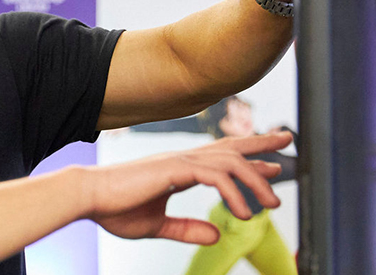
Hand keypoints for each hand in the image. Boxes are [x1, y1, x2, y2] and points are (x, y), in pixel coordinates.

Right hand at [81, 131, 291, 243]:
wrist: (88, 198)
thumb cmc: (114, 209)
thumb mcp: (157, 225)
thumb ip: (186, 229)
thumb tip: (216, 236)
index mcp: (179, 169)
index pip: (221, 158)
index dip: (249, 159)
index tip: (271, 165)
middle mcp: (183, 160)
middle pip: (231, 146)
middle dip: (261, 142)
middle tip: (288, 139)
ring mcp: (180, 162)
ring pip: (230, 162)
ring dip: (256, 180)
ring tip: (273, 203)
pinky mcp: (174, 170)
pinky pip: (215, 176)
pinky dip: (234, 193)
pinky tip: (243, 211)